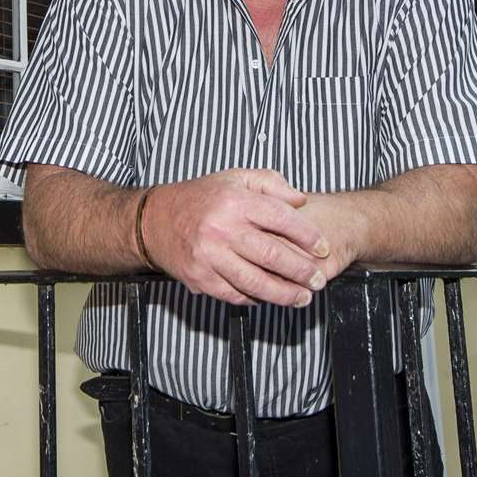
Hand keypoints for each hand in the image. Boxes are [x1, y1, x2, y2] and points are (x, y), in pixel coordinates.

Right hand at [141, 169, 332, 306]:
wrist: (154, 220)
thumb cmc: (200, 198)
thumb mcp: (235, 178)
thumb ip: (270, 184)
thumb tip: (301, 200)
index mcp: (234, 201)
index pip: (281, 218)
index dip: (307, 235)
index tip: (322, 247)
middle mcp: (222, 229)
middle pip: (272, 254)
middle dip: (301, 270)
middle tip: (318, 279)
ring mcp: (209, 256)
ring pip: (255, 281)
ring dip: (284, 293)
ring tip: (303, 297)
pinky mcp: (200, 277)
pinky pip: (234, 294)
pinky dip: (255, 298)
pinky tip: (269, 297)